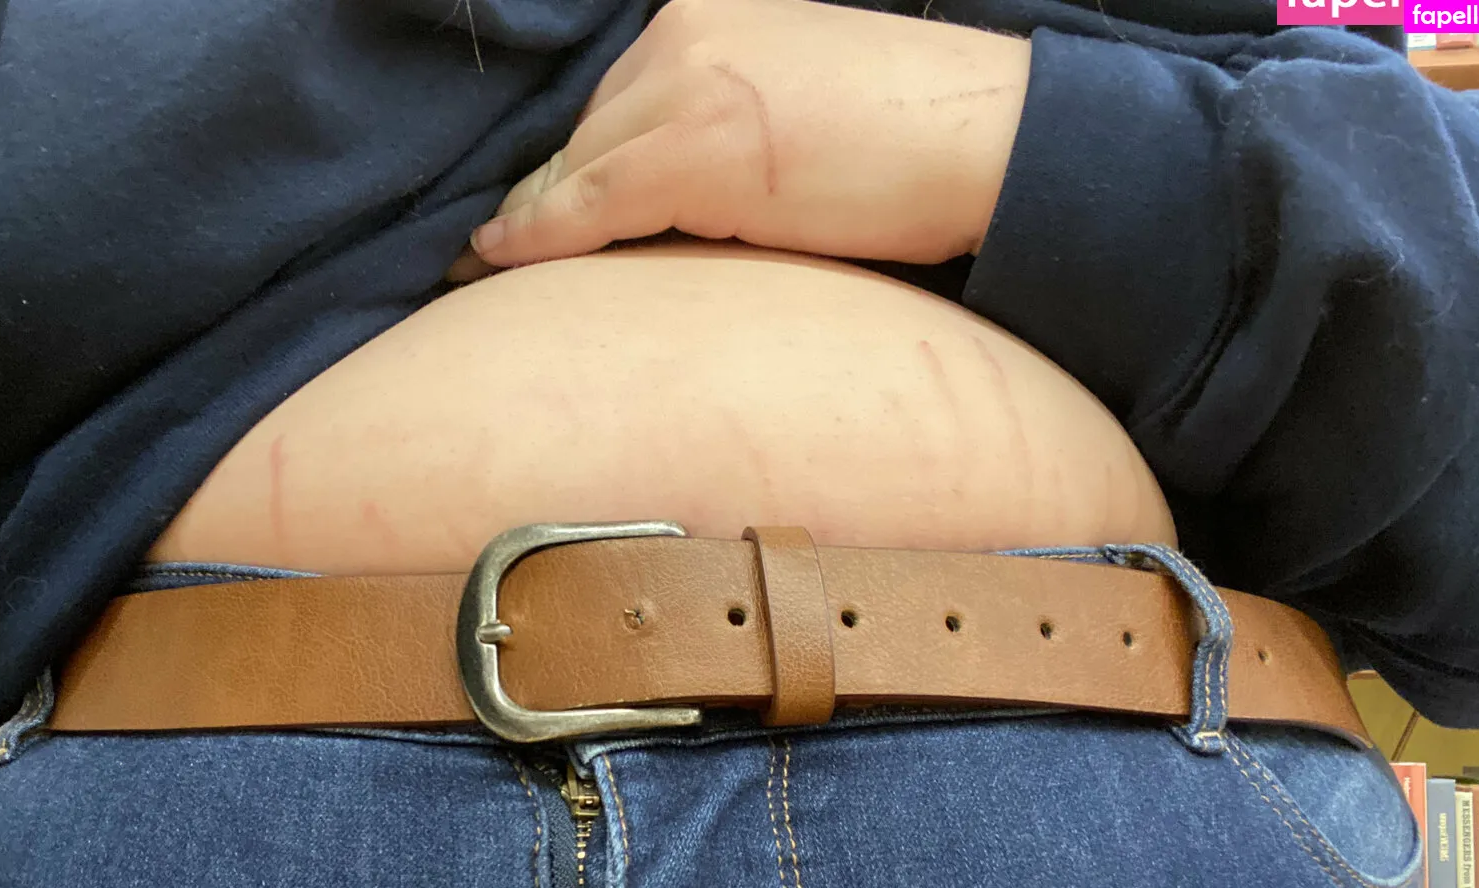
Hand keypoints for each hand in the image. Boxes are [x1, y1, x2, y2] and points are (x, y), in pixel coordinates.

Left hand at [464, 0, 1030, 272]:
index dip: (562, 173)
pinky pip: (586, 202)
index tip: (513, 218)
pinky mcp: (694, 144)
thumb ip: (729, 131)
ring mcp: (686, 85)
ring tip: (482, 271)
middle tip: (487, 258)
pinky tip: (493, 263)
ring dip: (533, 223)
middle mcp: (685, 37)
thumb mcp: (800, 115)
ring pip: (576, 167)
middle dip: (544, 199)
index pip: (613, 109)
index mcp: (711, 22)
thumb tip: (678, 196)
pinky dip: (534, 236)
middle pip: (584, 136)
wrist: (996, 139)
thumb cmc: (918, 142)